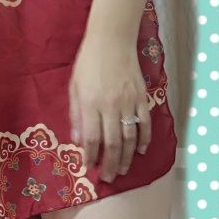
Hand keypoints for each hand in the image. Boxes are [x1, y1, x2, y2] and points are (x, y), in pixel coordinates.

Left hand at [69, 34, 151, 182]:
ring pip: (130, 137)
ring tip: (124, 170)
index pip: (92, 138)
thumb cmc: (88, 63)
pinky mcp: (142, 97)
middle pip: (113, 143)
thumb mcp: (74, 88)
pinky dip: (144, 139)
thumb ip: (76, 115)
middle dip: (111, 164)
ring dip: (127, 157)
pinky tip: (141, 151)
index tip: (90, 168)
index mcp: (91, 104)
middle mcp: (111, 106)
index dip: (91, 157)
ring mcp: (129, 102)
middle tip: (109, 178)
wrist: (112, 39)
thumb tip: (78, 141)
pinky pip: (145, 123)